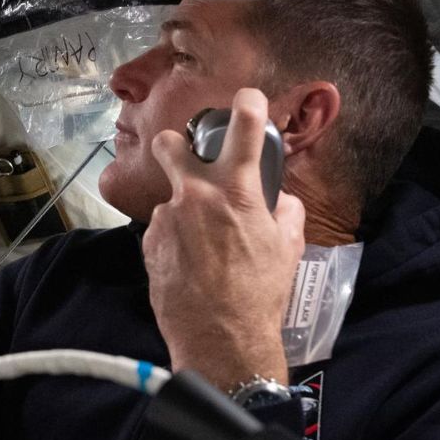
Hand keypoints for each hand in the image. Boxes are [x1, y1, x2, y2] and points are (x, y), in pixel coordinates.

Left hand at [142, 88, 305, 391]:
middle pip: (169, 144)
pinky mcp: (150, 245)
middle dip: (174, 146)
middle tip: (186, 160)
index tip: (246, 99)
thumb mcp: (289, 248)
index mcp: (237, 190)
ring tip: (203, 250)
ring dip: (184, 214)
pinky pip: (163, 232)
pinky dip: (175, 242)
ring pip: (171, 201)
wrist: (222, 339)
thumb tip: (281, 200)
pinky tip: (191, 267)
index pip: (243, 126)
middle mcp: (195, 196)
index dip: (246, 104)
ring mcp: (167, 220)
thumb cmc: (259, 294)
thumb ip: (286, 212)